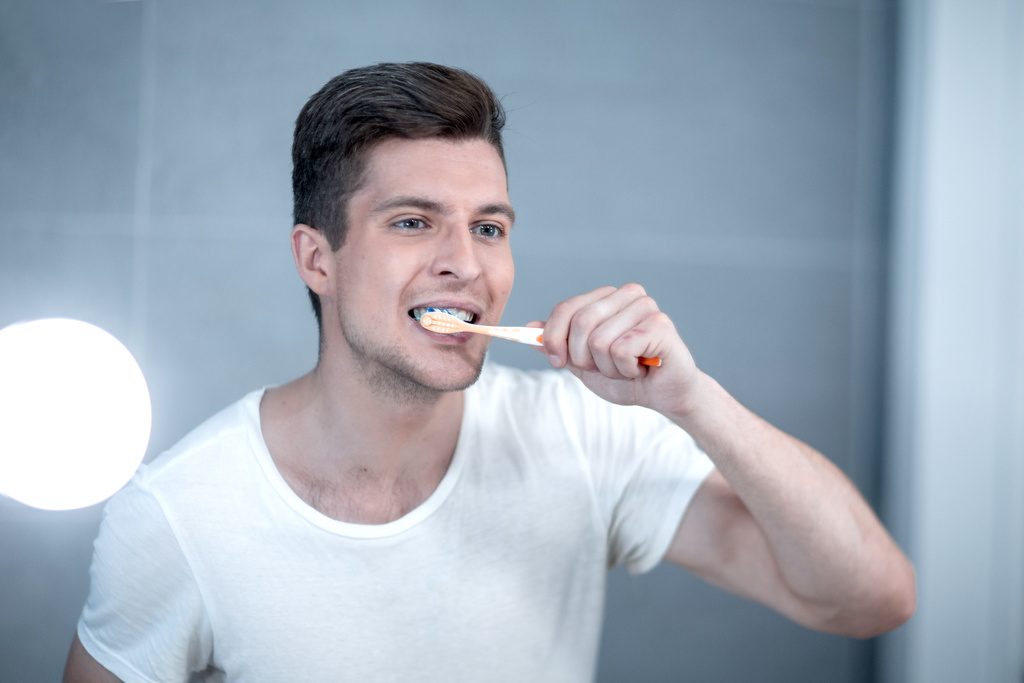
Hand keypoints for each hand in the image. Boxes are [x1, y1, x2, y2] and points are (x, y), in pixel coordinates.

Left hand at [532, 284, 702, 413]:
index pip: (565, 309)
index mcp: (606, 297)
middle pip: (580, 323)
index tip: (559, 361)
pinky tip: (640, 368)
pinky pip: (620, 350)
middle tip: (604, 368)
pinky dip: (624, 370)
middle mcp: (627, 294)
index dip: (554, 339)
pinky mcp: (659, 325)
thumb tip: (530, 328)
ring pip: (599, 341)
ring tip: (627, 368)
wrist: (663, 396)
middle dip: (583, 358)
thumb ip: (558, 344)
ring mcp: (645, 307)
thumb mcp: (583, 362)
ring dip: (608, 368)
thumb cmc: (626, 376)